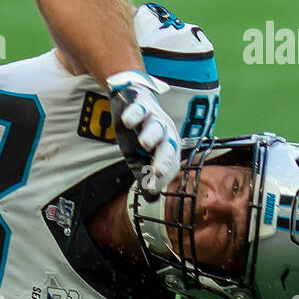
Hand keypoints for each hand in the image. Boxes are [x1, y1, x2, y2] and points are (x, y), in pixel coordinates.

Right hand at [106, 69, 180, 200]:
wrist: (132, 99)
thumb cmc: (137, 132)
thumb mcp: (138, 156)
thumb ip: (143, 175)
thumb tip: (151, 199)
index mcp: (167, 145)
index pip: (170, 163)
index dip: (163, 175)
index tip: (151, 188)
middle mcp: (164, 131)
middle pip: (168, 145)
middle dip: (163, 159)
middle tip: (157, 171)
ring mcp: (153, 116)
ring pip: (155, 126)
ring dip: (151, 134)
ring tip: (144, 143)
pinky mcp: (139, 104)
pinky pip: (139, 109)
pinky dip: (134, 114)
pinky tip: (127, 121)